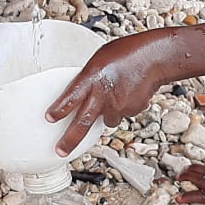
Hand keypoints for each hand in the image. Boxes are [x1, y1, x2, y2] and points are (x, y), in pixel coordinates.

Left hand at [47, 32, 169, 155]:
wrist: (155, 57)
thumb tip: (81, 91)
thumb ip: (88, 78)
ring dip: (107, 114)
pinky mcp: (132, 110)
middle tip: (61, 151)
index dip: (59, 110)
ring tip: (115, 95)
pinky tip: (128, 93)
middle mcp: (103, 94)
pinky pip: (123, 114)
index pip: (71, 97)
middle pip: (83, 122)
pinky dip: (123, 107)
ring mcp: (119, 104)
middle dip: (70, 140)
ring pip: (107, 120)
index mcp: (92, 77)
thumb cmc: (126, 53)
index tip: (49, 119)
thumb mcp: (98, 60)